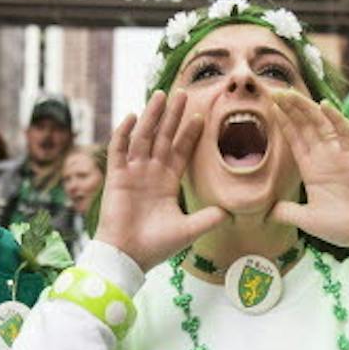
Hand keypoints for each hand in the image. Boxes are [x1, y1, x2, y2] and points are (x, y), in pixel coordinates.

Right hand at [93, 88, 224, 273]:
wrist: (128, 256)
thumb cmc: (156, 246)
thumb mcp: (188, 230)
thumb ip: (208, 218)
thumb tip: (231, 211)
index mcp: (167, 182)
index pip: (181, 151)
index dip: (190, 134)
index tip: (201, 116)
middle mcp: (150, 173)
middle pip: (164, 137)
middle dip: (173, 116)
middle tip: (182, 93)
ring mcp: (133, 173)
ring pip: (143, 137)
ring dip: (152, 116)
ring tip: (160, 95)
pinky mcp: (116, 177)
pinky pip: (119, 149)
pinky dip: (125, 133)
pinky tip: (133, 116)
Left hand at [267, 88, 348, 250]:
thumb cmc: (343, 226)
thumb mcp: (308, 220)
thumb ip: (288, 212)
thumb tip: (267, 212)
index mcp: (312, 169)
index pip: (295, 139)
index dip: (283, 122)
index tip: (270, 106)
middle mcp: (325, 157)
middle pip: (305, 125)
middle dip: (290, 108)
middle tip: (274, 91)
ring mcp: (339, 155)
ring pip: (320, 124)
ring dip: (305, 107)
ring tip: (289, 93)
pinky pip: (345, 133)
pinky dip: (335, 118)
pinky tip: (324, 105)